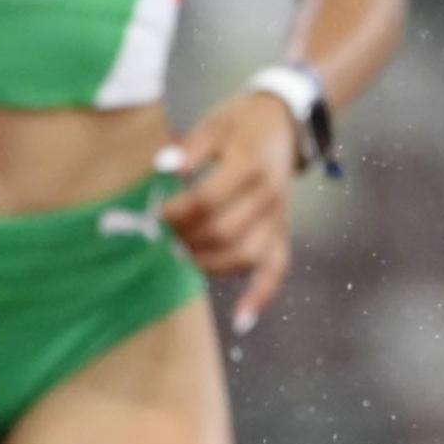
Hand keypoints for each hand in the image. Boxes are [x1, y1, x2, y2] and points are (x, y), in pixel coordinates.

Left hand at [161, 89, 309, 332]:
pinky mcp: (282, 232)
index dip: (178, 212)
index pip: (207, 200)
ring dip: (209, 263)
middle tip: (167, 233)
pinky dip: (260, 297)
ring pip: (244, 256)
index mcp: (249, 165)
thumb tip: (164, 167)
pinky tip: (240, 320)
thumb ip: (189, 147)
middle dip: (187, 238)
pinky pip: (276, 271)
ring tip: (185, 254)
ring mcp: (278, 218)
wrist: (284, 124)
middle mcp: (268, 196)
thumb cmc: (240, 123)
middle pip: (223, 231)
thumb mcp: (213, 123)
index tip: (160, 212)